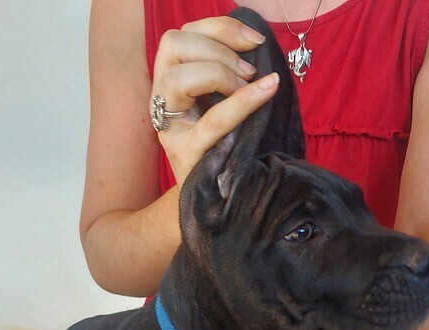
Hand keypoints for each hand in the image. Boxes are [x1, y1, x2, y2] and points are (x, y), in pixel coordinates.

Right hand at [151, 16, 279, 187]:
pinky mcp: (186, 154)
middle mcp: (160, 101)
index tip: (253, 40)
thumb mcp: (220, 103)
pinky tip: (268, 89)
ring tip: (249, 86)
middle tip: (248, 71)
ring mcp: (170, 128)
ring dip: (221, 72)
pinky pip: (213, 120)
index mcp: (167, 83)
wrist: (214, 202)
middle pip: (172, 45)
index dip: (218, 28)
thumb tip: (254, 45)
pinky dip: (243, 101)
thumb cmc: (223, 147)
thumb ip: (226, 73)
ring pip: (179, 77)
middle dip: (219, 48)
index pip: (179, 36)